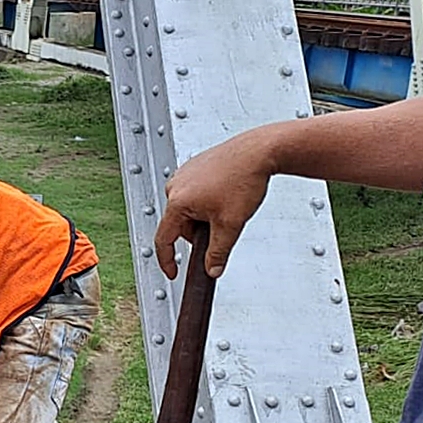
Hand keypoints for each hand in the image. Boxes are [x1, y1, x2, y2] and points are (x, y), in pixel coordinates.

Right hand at [154, 128, 277, 279]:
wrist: (259, 151)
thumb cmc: (244, 179)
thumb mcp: (231, 224)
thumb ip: (218, 251)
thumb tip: (211, 269)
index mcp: (177, 202)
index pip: (164, 239)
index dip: (167, 260)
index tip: (172, 271)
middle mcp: (175, 186)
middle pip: (179, 224)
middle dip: (197, 232)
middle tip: (221, 227)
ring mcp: (183, 174)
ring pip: (187, 209)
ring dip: (202, 216)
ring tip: (227, 206)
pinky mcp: (193, 166)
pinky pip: (193, 192)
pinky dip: (206, 201)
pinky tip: (225, 194)